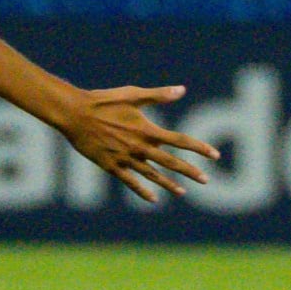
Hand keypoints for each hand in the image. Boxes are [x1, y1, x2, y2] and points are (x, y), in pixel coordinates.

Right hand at [60, 84, 219, 202]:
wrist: (75, 114)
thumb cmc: (104, 101)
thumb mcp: (132, 94)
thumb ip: (158, 95)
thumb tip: (182, 90)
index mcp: (147, 130)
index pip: (180, 141)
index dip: (199, 148)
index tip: (215, 155)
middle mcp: (139, 147)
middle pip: (171, 162)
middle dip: (190, 171)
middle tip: (206, 180)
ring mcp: (125, 158)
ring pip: (153, 175)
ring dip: (169, 184)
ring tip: (184, 192)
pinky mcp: (111, 166)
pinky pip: (130, 182)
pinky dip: (142, 191)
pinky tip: (154, 199)